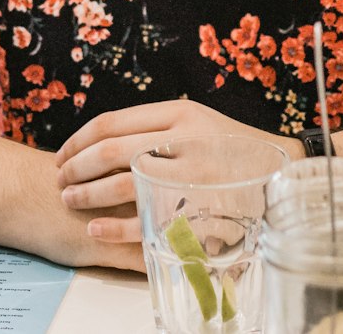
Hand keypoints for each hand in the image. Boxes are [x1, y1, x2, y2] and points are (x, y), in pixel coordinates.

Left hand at [54, 100, 300, 247]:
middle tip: (60, 179)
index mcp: (180, 114)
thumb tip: (105, 139)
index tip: (63, 154)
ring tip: (70, 201)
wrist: (281, 176)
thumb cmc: (233, 150)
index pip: (113, 122)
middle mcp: (183, 141)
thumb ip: (159, 126)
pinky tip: (95, 229)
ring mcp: (190, 176)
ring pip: (121, 183)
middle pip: (110, 150)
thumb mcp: (199, 122)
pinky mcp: (198, 210)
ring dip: (87, 194)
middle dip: (76, 166)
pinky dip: (113, 227)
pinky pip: (144, 220)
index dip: (79, 139)